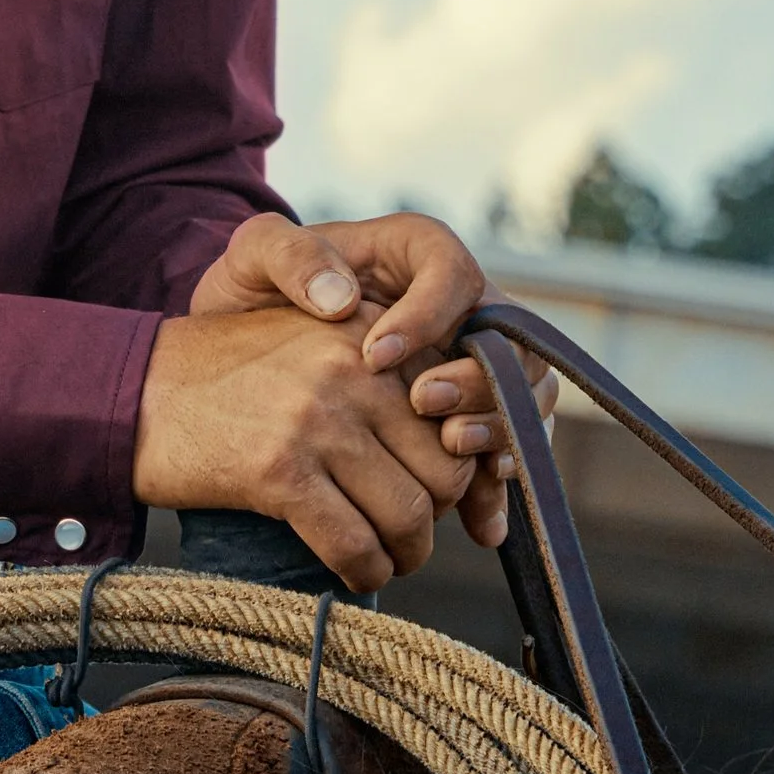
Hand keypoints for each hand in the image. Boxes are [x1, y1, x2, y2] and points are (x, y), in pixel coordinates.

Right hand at [130, 304, 479, 593]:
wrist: (135, 391)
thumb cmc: (225, 376)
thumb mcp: (309, 342)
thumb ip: (378, 373)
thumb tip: (452, 441)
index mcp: (364, 330)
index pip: (454, 409)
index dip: (453, 461)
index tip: (431, 486)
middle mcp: (350, 367)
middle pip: (445, 468)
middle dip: (436, 514)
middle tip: (408, 532)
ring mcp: (316, 419)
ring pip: (409, 514)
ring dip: (405, 553)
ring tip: (385, 557)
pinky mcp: (280, 472)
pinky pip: (355, 544)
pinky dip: (363, 572)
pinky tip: (351, 572)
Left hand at [190, 211, 558, 552]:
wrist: (248, 351)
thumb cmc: (256, 291)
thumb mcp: (255, 256)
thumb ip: (288, 254)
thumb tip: (340, 299)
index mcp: (417, 252)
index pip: (452, 271)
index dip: (428, 313)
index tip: (374, 356)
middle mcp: (460, 304)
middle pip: (507, 336)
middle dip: (476, 377)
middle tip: (423, 404)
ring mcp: (472, 361)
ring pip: (525, 395)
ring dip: (498, 427)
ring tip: (452, 449)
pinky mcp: (471, 414)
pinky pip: (509, 447)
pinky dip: (498, 484)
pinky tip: (481, 521)